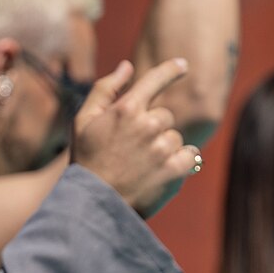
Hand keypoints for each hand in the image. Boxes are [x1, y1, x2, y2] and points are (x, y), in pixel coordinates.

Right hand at [72, 59, 202, 217]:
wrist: (92, 207)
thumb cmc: (86, 162)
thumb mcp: (83, 122)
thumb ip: (105, 90)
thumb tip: (127, 66)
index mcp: (126, 108)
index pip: (156, 79)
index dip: (172, 70)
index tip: (183, 66)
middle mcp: (147, 125)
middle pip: (165, 116)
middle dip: (152, 129)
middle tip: (131, 151)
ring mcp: (163, 149)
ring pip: (176, 137)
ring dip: (164, 149)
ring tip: (141, 167)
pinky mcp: (175, 171)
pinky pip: (190, 155)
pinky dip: (179, 163)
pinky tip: (159, 174)